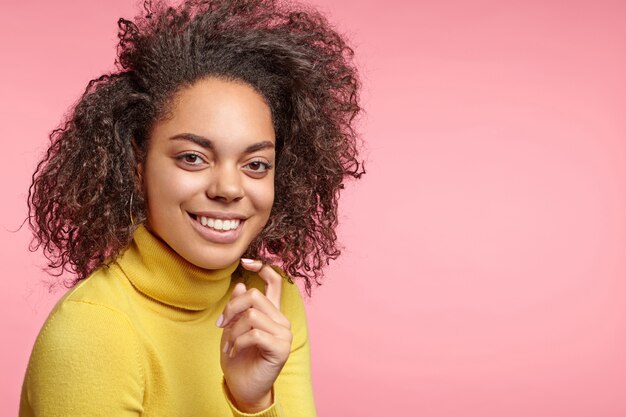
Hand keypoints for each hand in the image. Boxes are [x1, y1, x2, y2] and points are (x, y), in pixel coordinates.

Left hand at [217, 259, 292, 412]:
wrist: (243, 387)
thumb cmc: (238, 358)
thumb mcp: (232, 329)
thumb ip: (238, 308)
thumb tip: (239, 285)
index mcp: (271, 313)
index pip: (275, 282)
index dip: (262, 267)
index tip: (245, 262)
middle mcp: (281, 320)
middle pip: (255, 296)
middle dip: (232, 307)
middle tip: (221, 324)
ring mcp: (284, 334)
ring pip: (252, 315)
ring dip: (233, 330)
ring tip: (228, 343)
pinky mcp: (281, 348)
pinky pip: (255, 333)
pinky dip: (238, 342)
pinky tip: (233, 352)